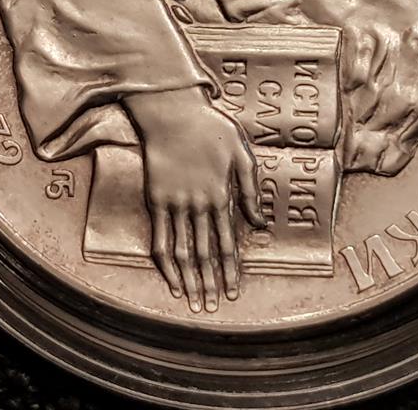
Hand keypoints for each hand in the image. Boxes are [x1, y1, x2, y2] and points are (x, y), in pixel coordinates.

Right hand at [124, 87, 265, 312]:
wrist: (172, 111)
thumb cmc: (211, 127)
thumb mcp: (242, 153)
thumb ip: (252, 189)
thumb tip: (260, 222)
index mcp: (222, 195)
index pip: (228, 243)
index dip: (231, 271)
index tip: (233, 292)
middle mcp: (199, 205)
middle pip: (206, 254)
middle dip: (210, 284)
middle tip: (213, 308)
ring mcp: (176, 204)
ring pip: (184, 252)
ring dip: (190, 280)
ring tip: (193, 303)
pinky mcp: (156, 199)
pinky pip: (160, 237)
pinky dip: (166, 262)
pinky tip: (171, 278)